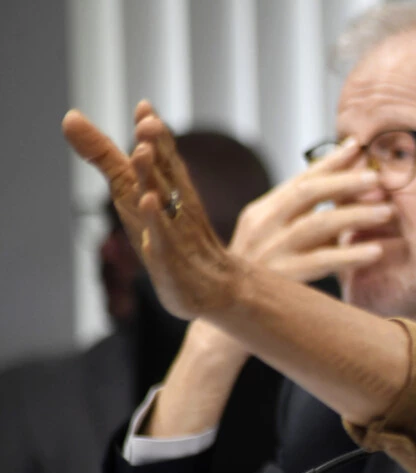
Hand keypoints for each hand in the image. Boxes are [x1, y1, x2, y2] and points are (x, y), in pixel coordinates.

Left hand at [62, 101, 239, 319]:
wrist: (209, 286)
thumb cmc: (167, 235)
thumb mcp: (131, 190)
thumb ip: (103, 154)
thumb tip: (70, 116)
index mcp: (165, 183)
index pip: (161, 152)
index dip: (152, 131)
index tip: (143, 107)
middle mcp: (172, 201)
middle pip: (165, 169)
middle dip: (157, 145)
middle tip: (147, 122)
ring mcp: (173, 228)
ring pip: (163, 197)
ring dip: (153, 176)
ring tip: (143, 152)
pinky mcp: (169, 256)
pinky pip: (163, 236)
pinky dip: (155, 219)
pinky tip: (147, 202)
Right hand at [229, 137, 391, 282]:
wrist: (229, 315)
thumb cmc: (264, 278)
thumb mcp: (278, 241)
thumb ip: (308, 218)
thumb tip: (353, 192)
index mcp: (261, 213)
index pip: (299, 180)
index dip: (330, 162)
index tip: (357, 147)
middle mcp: (262, 227)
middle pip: (307, 193)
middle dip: (345, 182)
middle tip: (377, 178)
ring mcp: (270, 252)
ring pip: (316, 224)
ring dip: (354, 214)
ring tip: (386, 211)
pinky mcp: (281, 279)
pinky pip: (321, 262)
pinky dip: (350, 254)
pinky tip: (376, 251)